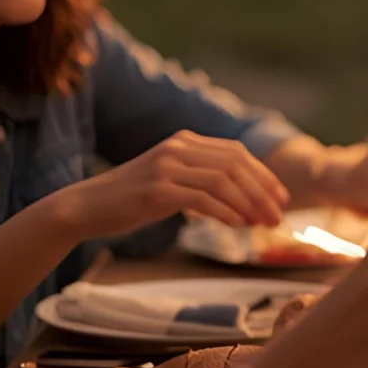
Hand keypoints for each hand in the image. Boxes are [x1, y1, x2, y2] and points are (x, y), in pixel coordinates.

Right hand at [55, 130, 288, 237]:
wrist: (87, 206)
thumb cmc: (132, 200)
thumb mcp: (171, 182)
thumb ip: (202, 183)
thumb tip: (243, 203)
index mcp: (184, 141)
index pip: (236, 152)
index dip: (263, 175)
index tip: (280, 197)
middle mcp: (177, 147)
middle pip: (235, 164)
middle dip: (262, 190)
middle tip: (277, 215)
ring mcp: (166, 166)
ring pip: (223, 180)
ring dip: (249, 203)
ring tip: (262, 223)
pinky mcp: (158, 189)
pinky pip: (203, 198)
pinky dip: (226, 212)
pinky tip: (238, 226)